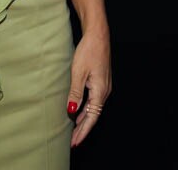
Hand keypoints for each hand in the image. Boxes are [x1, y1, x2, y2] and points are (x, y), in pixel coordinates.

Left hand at [67, 25, 110, 147]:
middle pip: (93, 116)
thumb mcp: (78, 73)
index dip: (82, 131)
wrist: (98, 35)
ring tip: (74, 131)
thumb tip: (72, 111)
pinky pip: (94, 101)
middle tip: (72, 141)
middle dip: (82, 129)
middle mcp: (105, 91)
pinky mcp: (101, 81)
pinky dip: (86, 110)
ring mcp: (104, 86)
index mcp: (100, 91)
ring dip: (84, 120)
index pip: (91, 118)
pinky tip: (79, 112)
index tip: (74, 142)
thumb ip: (75, 93)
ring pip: (93, 109)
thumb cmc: (89, 50)